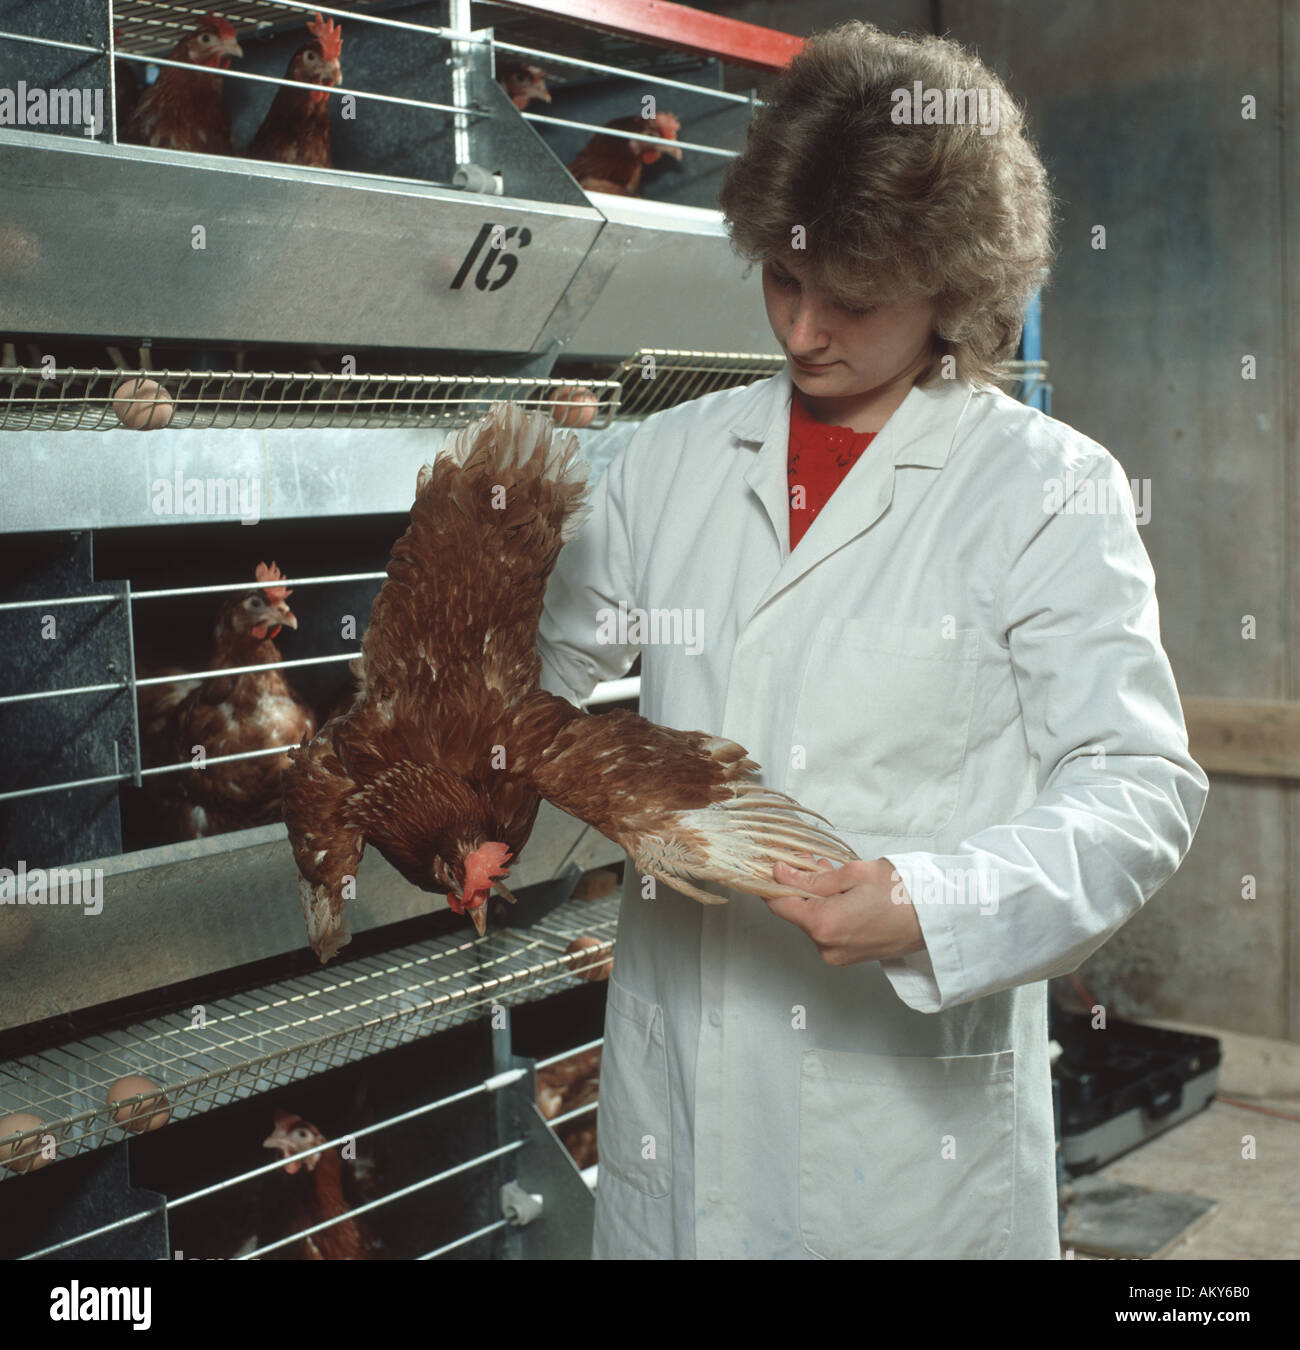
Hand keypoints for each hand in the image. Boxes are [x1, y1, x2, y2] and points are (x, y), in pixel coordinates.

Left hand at [766, 855, 925, 965]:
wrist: (936, 917)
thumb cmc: (901, 893)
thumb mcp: (853, 874)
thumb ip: (812, 877)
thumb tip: (780, 874)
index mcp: (823, 926)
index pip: (778, 904)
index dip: (774, 880)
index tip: (778, 861)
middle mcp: (826, 947)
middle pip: (795, 912)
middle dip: (799, 884)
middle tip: (812, 860)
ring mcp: (838, 955)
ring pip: (811, 920)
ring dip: (815, 896)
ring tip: (833, 874)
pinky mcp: (849, 957)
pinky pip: (827, 930)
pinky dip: (828, 910)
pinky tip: (843, 893)